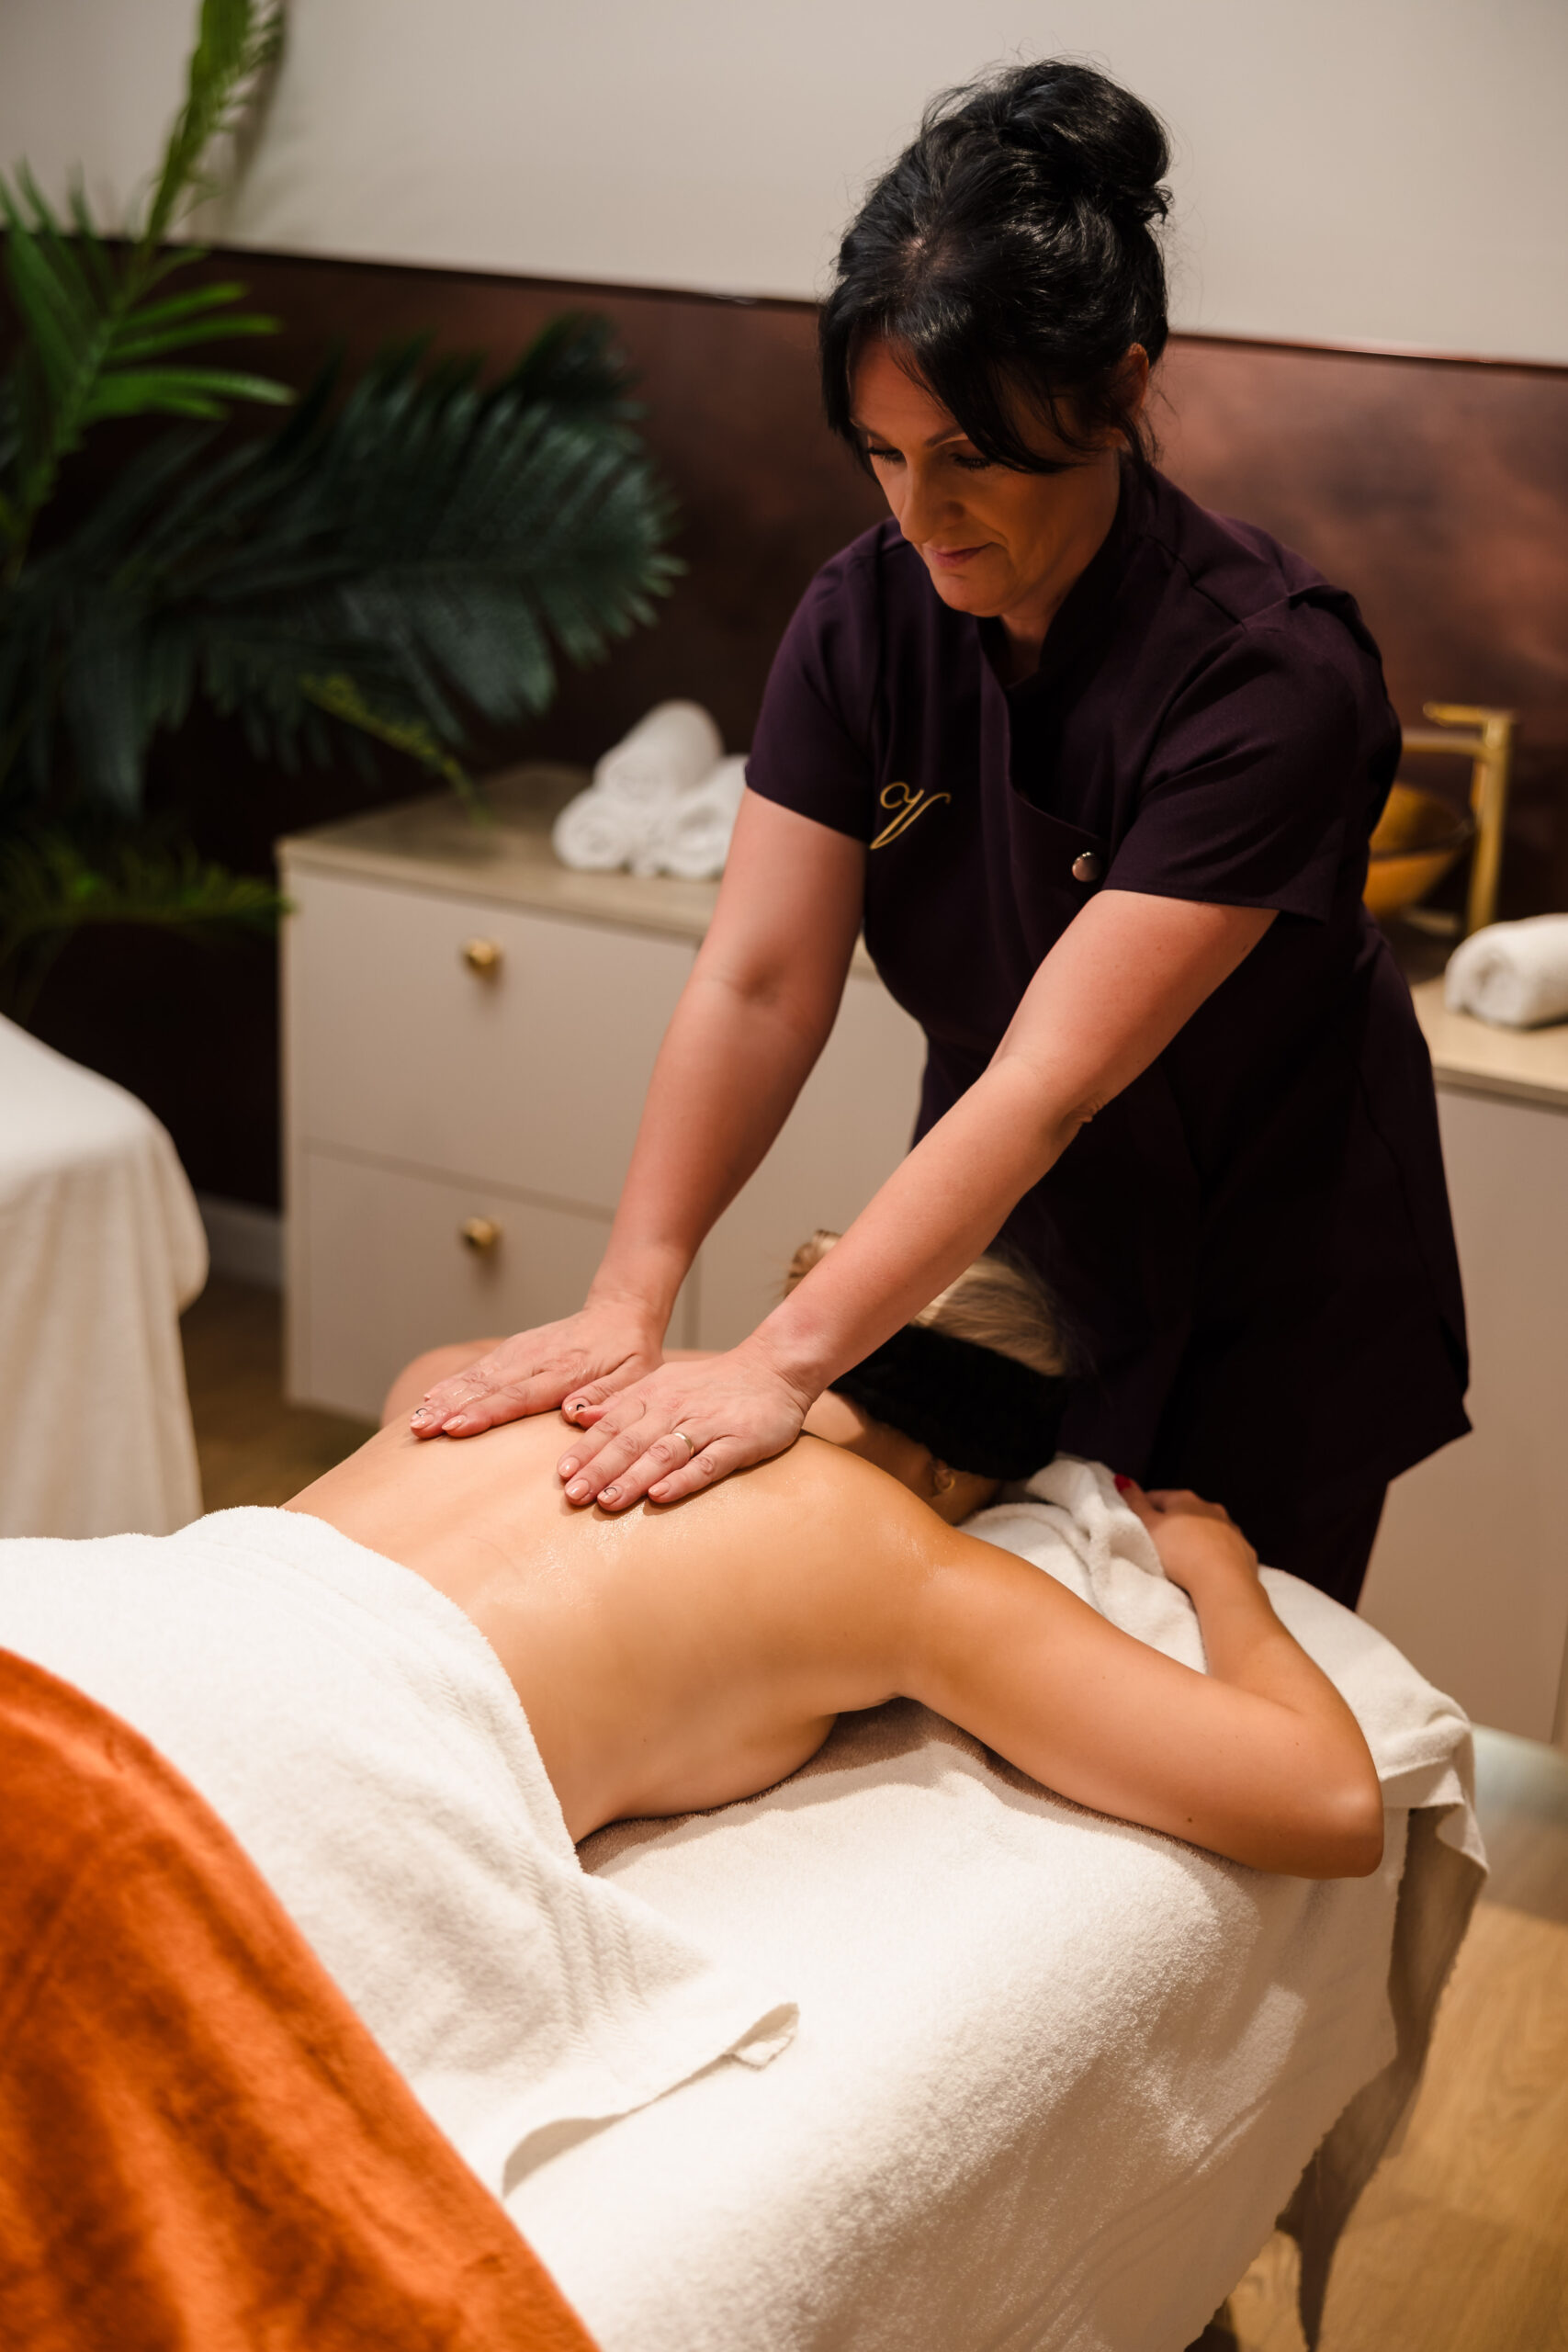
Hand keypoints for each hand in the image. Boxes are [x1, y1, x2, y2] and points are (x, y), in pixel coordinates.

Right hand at [409, 1301, 661, 1438]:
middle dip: (451, 1408)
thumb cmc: (631, 1354)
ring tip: (418, 1419)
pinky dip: (453, 1382)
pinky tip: (431, 1397)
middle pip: (487, 1387)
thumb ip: (606, 1397)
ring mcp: (522, 1352)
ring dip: (445, 1397)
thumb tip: (574, 1414)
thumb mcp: (635, 1377)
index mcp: (567, 1371)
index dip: (485, 1413)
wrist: (620, 1313)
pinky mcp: (515, 1349)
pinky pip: (479, 1367)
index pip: (519, 1396)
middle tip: (421, 1429)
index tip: (456, 1427)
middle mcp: (537, 1359)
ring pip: (477, 1375)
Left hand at [556, 1343, 813, 1508]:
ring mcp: (708, 1425)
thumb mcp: (662, 1383)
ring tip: (607, 1502)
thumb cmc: (713, 1384)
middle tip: (574, 1496)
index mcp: (655, 1395)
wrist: (774, 1369)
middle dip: (600, 1469)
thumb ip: (621, 1401)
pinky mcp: (738, 1441)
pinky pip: (708, 1463)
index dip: (587, 1449)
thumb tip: (578, 1415)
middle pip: (631, 1441)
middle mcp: (676, 1409)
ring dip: (633, 1478)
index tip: (562, 1474)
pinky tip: (661, 1495)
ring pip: (663, 1453)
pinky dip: (682, 1479)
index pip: (613, 1424)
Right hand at [1114, 1478, 1258, 1593]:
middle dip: (1173, 1522)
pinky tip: (1208, 1567)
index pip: (1158, 1497)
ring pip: (1208, 1529)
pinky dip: (1215, 1554)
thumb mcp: (1149, 1527)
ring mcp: (1231, 1529)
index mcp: (1185, 1500)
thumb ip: (1135, 1503)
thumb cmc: (1180, 1553)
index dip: (1144, 1507)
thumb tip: (1122, 1479)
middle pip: (1186, 1512)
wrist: (1224, 1582)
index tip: (1136, 1520)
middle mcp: (1212, 1509)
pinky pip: (1225, 1549)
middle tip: (1157, 1541)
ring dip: (1196, 1537)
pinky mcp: (1245, 1551)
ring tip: (1183, 1557)